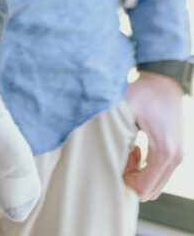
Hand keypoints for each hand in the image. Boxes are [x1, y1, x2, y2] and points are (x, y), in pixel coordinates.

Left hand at [123, 72, 183, 199]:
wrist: (164, 82)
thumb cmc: (144, 92)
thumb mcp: (125, 106)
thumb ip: (112, 126)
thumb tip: (93, 142)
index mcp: (164, 151)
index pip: (143, 188)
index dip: (125, 180)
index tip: (117, 159)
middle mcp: (175, 158)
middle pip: (150, 191)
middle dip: (131, 179)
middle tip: (122, 155)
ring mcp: (179, 157)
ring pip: (156, 185)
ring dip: (139, 175)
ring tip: (128, 150)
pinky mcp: (177, 153)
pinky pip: (161, 176)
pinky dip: (147, 170)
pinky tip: (136, 148)